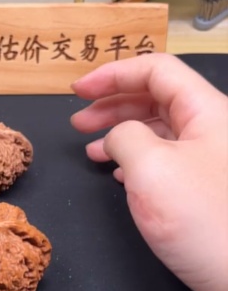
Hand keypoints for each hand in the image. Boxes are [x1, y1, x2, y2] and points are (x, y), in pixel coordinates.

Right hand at [71, 53, 227, 290]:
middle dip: (113, 104)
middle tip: (78, 122)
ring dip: (122, 133)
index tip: (79, 91)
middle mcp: (212, 128)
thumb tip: (118, 137)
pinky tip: (117, 173)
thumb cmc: (203, 221)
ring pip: (160, 129)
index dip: (113, 74)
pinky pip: (166, 158)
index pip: (156, 70)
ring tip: (91, 150)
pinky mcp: (206, 188)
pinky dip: (136, 159)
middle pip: (157, 97)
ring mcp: (211, 159)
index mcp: (206, 110)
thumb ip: (124, 136)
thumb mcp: (149, 167)